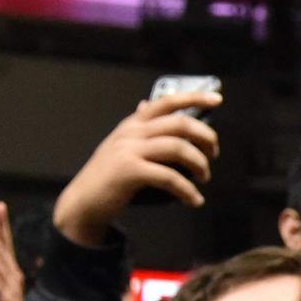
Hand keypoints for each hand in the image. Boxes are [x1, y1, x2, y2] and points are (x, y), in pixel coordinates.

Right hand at [52, 90, 220, 246]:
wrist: (84, 202)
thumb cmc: (108, 177)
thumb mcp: (121, 146)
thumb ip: (138, 129)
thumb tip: (146, 104)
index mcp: (133, 124)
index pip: (166, 102)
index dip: (193, 97)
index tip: (216, 99)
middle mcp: (132, 132)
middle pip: (180, 124)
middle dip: (205, 137)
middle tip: (214, 154)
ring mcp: (130, 150)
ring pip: (179, 148)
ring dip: (200, 165)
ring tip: (205, 179)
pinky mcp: (131, 171)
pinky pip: (170, 177)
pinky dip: (188, 191)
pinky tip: (195, 200)